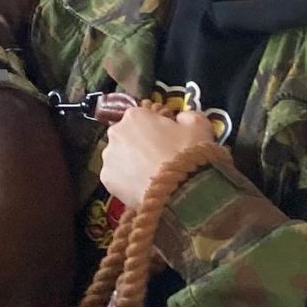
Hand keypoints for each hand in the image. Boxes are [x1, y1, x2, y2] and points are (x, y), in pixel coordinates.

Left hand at [98, 105, 218, 206]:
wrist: (179, 190)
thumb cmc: (188, 154)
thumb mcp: (199, 127)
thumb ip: (188, 117)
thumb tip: (180, 118)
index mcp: (135, 115)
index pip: (143, 117)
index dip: (157, 128)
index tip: (168, 140)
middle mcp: (116, 132)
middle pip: (128, 136)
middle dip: (140, 144)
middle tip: (159, 159)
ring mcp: (109, 156)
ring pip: (120, 156)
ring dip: (132, 163)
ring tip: (151, 176)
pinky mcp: (106, 178)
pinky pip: (118, 177)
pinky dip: (127, 181)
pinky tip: (142, 188)